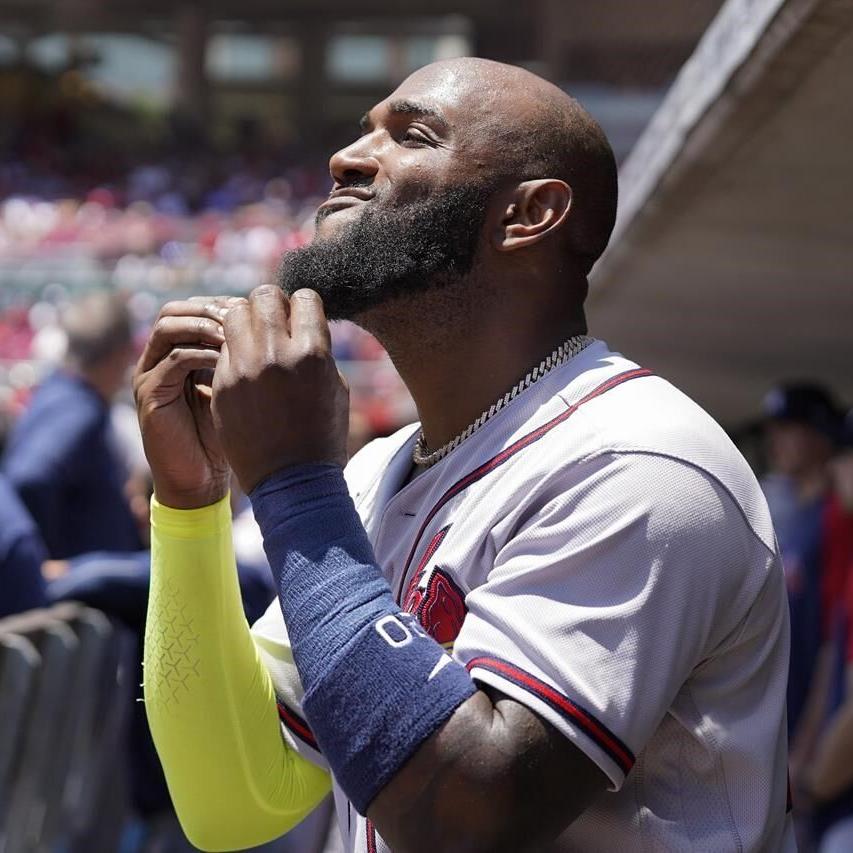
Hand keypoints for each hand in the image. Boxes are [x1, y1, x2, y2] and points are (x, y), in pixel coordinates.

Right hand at [133, 297, 243, 508]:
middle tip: (244, 316)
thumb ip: (247, 358)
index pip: (195, 308)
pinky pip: (173, 359)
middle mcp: (159, 358)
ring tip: (236, 334)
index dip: (224, 304)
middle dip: (211, 308)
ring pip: (168, 326)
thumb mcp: (242, 388)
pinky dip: (202, 353)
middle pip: (176, 309)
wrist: (201, 480)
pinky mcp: (149, 393)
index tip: (256, 310)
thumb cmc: (229, 437)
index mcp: (181, 352)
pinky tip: (229, 359)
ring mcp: (150, 373)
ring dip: (204, 324)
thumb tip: (281, 326)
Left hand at [211, 286, 348, 493]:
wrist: (292, 482)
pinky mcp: (222, 385)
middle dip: (272, 305)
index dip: (304, 306)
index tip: (301, 319)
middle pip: (264, 296)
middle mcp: (275, 354)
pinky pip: (223, 347)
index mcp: (312, 353)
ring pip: (234, 313)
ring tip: (254, 339)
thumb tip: (303, 325)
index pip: (303, 297)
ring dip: (246, 320)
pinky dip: (233, 349)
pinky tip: (243, 366)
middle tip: (274, 323)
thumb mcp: (334, 387)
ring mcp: (244, 369)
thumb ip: (317, 350)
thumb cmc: (322, 435)